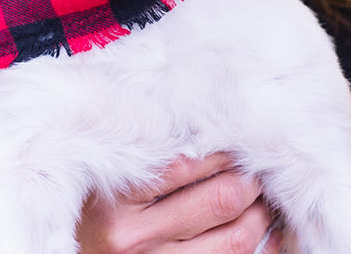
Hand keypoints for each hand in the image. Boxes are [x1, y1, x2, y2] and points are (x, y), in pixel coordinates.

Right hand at [75, 153, 282, 252]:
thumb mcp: (95, 169)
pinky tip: (266, 230)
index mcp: (113, 198)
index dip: (223, 147)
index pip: (187, 162)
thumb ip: (137, 142)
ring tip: (260, 194)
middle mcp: (132, 237)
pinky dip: (263, 246)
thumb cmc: (83, 204)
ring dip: (261, 212)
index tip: (235, 137)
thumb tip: (195, 109)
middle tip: (255, 163)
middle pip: (222, 198)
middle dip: (250, 177)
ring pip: (237, 237)